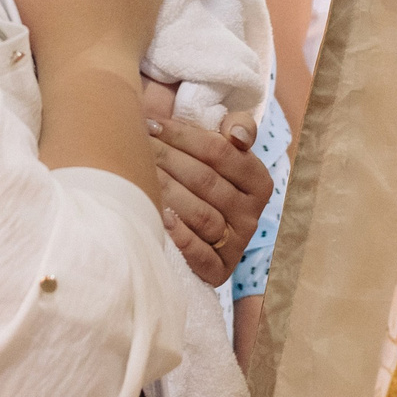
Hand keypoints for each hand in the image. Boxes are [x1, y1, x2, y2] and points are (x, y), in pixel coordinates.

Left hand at [147, 108, 269, 283]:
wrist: (193, 224)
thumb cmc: (201, 173)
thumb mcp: (222, 146)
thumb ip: (237, 126)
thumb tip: (238, 136)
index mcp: (258, 181)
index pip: (220, 151)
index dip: (183, 135)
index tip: (153, 125)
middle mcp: (252, 214)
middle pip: (206, 180)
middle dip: (167, 159)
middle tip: (138, 146)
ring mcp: (237, 244)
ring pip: (201, 214)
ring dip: (167, 192)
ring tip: (141, 176)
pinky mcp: (219, 270)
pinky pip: (199, 253)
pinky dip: (179, 235)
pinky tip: (158, 216)